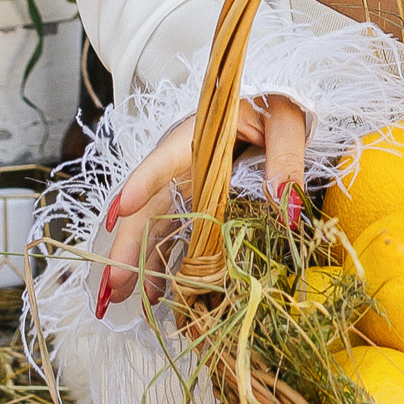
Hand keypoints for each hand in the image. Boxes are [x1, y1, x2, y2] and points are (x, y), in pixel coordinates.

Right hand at [95, 91, 308, 312]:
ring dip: (137, 259)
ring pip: (153, 224)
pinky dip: (161, 261)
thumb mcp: (287, 123)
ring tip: (124, 297)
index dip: (143, 183)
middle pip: (149, 203)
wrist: (276, 109)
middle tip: (116, 280)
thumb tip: (288, 208)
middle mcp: (183, 164)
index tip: (124, 210)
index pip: (165, 159)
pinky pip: (172, 233)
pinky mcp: (195, 203)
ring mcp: (186, 186)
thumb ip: (286, 157)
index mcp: (200, 136)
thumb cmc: (276, 107)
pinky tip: (156, 290)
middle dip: (128, 242)